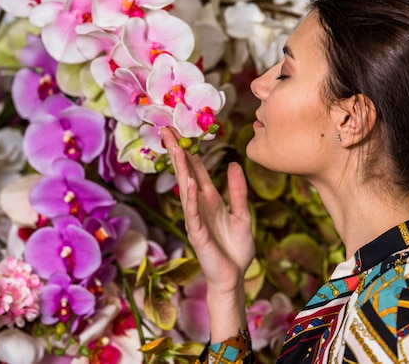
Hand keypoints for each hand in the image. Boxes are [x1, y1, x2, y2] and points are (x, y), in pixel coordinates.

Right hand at [161, 128, 254, 294]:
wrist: (234, 276)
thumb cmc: (235, 248)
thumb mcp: (242, 213)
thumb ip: (237, 190)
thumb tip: (233, 164)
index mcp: (210, 199)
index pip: (197, 170)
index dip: (189, 151)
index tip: (179, 132)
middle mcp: (199, 206)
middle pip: (186, 174)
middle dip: (177, 153)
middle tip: (166, 131)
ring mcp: (196, 219)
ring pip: (185, 190)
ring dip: (181, 170)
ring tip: (176, 149)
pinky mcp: (197, 234)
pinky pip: (193, 213)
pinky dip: (190, 198)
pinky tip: (189, 183)